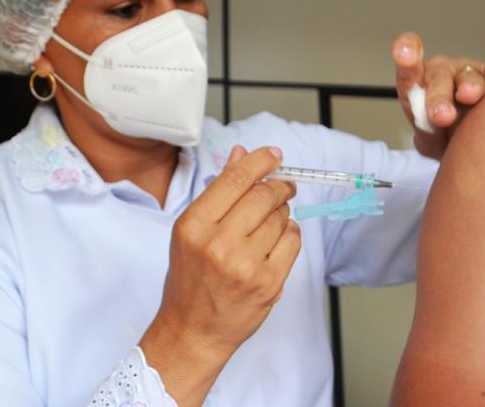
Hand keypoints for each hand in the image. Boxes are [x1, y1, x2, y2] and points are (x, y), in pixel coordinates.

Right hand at [141, 145, 301, 405]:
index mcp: (194, 226)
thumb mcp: (192, 232)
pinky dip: (291, 234)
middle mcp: (219, 244)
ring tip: (269, 224)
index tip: (274, 155)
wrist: (193, 330)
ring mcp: (246, 265)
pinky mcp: (268, 282)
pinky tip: (277, 240)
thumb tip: (242, 155)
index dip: (260, 161)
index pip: (235, 180)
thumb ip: (218, 192)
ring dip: (282, 213)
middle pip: (263, 196)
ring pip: (282, 218)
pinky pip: (293, 241)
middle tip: (282, 187)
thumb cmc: (190, 280)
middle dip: (278, 187)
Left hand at [392, 30, 484, 158]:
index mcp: (418, 84)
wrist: (465, 143)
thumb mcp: (427, 138)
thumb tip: (436, 121)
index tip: (404, 54)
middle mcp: (441, 71)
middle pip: (439, 78)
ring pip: (468, 76)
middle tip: (441, 117)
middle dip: (439, 97)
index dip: (407, 60)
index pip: (409, 70)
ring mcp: (467, 72)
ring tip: (468, 96)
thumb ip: (426, 130)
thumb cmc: (441, 135)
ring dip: (469, 85)